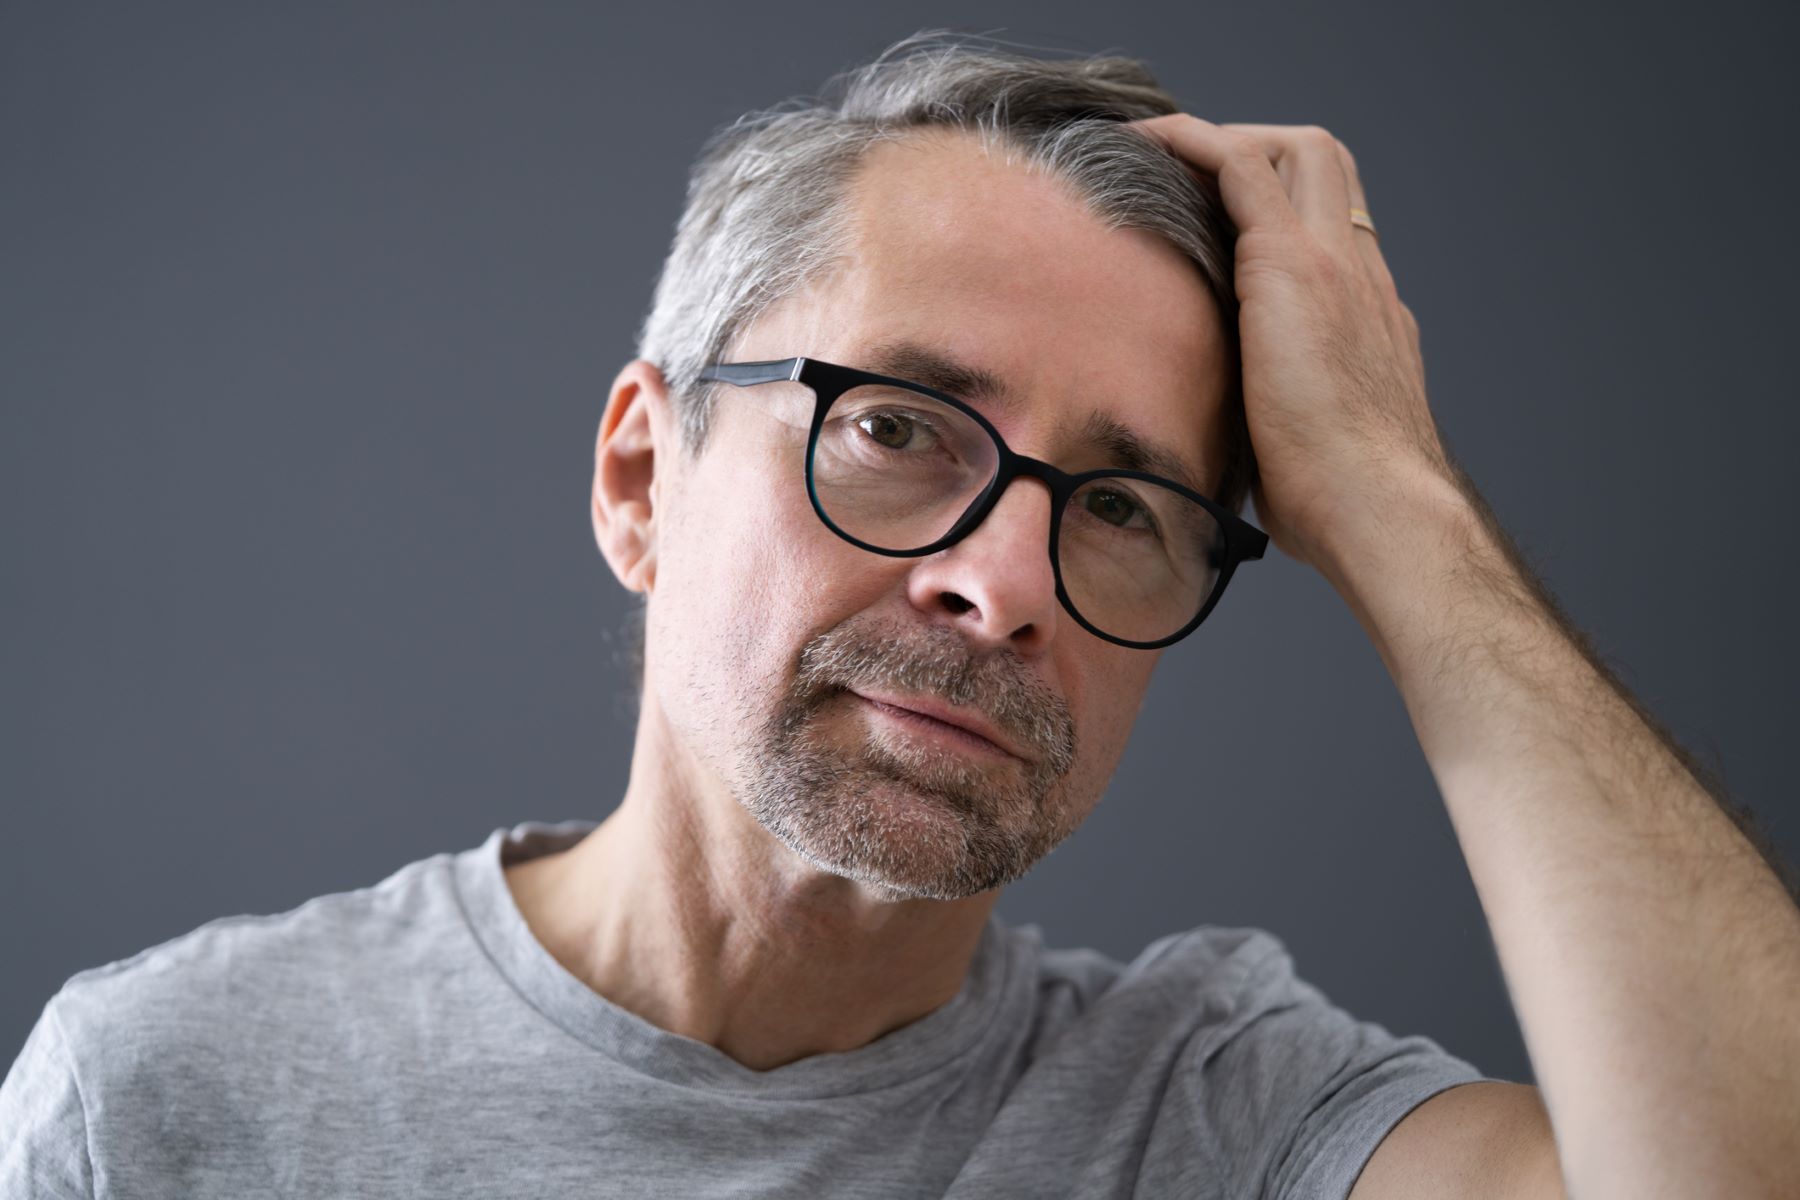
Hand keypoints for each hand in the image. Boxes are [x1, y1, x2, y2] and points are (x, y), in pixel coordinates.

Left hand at [1124, 115, 1455, 571]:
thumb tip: (1208, 460)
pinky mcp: (1294, 264)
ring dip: (1229, 144)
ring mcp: (1335, 262)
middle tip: (1190, 186)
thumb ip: (1263, 429)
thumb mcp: (1294, 451)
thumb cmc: (1336, 508)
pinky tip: (1142, 147)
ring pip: (1295, 151)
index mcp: (1365, 319)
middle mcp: (1360, 276)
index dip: (1275, 213)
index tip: (1213, 227)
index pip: (1330, 231)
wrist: (1378, 508)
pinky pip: (1239, 166)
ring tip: (1163, 161)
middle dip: (1258, 157)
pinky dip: (1190, 145)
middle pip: (1324, 169)